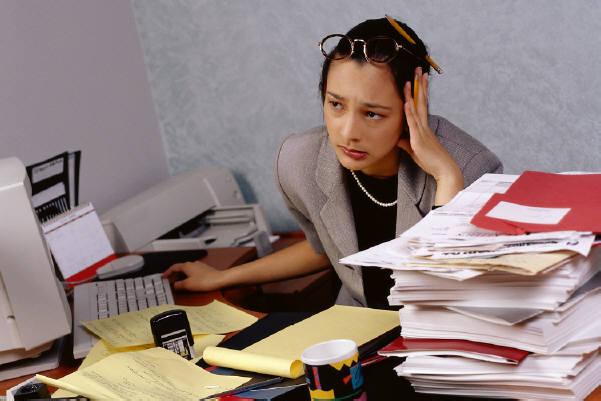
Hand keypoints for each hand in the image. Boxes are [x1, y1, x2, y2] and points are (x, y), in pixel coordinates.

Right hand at [162, 261, 226, 291]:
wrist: (220, 279)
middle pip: (180, 268)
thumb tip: (174, 285)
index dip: (167, 272)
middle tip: (169, 282)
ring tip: (178, 283)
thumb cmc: (204, 281)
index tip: (163, 277)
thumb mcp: (188, 285)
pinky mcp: (204, 270)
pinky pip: (192, 272)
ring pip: (187, 270)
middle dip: (174, 275)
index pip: (174, 267)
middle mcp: (192, 264)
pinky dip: (188, 276)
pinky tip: (189, 282)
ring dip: (181, 276)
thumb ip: (179, 285)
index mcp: (186, 266)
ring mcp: (199, 266)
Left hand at [397, 67, 463, 203]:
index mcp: (424, 127)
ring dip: (415, 92)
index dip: (419, 91)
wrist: (444, 170)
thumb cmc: (431, 161)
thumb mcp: (414, 151)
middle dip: (420, 85)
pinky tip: (407, 101)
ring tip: (414, 77)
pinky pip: (414, 122)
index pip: (421, 105)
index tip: (419, 79)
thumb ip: (406, 143)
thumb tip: (398, 138)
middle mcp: (424, 125)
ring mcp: (423, 130)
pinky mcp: (419, 138)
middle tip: (419, 69)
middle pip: (421, 100)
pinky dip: (410, 111)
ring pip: (418, 107)